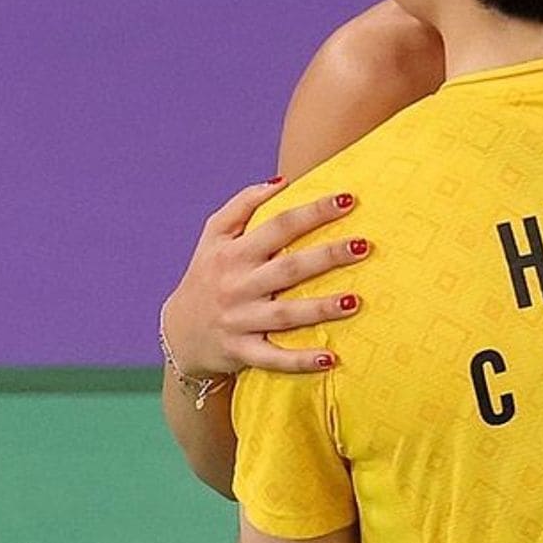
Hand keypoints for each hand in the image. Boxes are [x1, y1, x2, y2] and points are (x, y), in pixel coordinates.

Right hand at [161, 179, 370, 376]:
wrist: (178, 332)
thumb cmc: (208, 275)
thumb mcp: (213, 236)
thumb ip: (243, 205)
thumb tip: (282, 181)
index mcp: (232, 253)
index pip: (278, 226)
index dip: (313, 212)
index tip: (348, 199)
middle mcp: (236, 285)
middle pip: (288, 268)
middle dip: (326, 256)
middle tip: (364, 245)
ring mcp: (239, 320)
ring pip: (285, 314)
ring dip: (320, 309)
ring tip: (355, 301)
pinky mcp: (242, 351)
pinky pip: (274, 358)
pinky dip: (300, 361)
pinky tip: (330, 359)